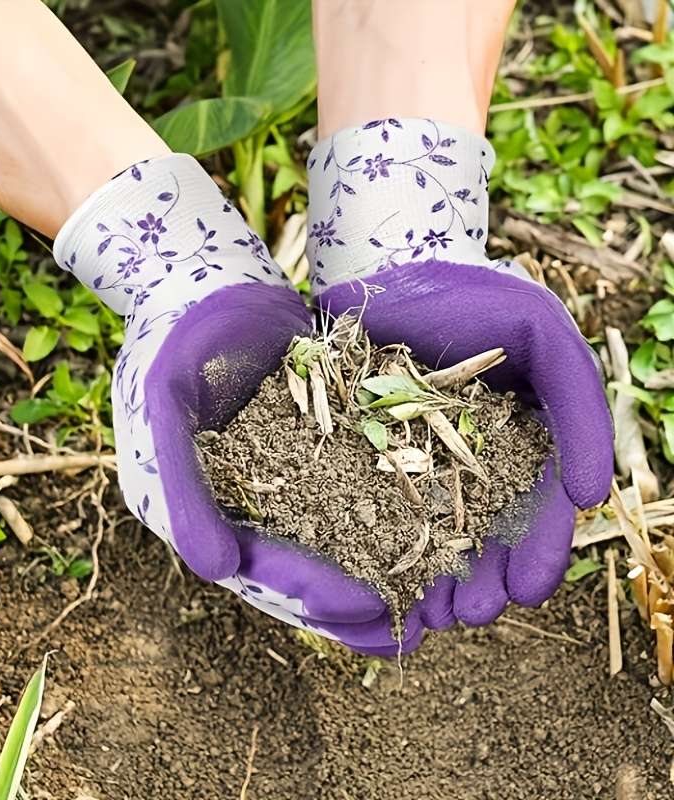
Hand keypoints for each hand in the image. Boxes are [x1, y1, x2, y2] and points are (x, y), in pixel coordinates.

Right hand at [53, 154, 414, 652]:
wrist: (205, 282)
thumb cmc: (174, 335)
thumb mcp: (161, 404)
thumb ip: (178, 486)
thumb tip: (215, 571)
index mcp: (183, 508)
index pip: (250, 567)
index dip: (307, 592)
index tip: (367, 609)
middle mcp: (221, 505)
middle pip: (287, 572)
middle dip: (344, 605)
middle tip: (406, 633)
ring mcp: (260, 481)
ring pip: (316, 545)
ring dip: (364, 578)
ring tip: (423, 608)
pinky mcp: (296, 455)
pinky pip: (335, 499)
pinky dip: (372, 524)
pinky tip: (419, 539)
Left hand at [306, 117, 612, 634]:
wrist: (392, 270)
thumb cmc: (477, 297)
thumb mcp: (546, 337)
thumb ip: (581, 407)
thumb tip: (587, 492)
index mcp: (521, 440)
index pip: (537, 509)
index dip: (539, 552)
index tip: (526, 588)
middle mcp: (472, 458)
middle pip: (484, 533)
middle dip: (483, 578)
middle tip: (471, 611)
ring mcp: (418, 459)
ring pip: (430, 531)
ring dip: (435, 576)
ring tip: (432, 611)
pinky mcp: (367, 453)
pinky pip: (374, 507)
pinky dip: (382, 543)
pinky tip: (380, 578)